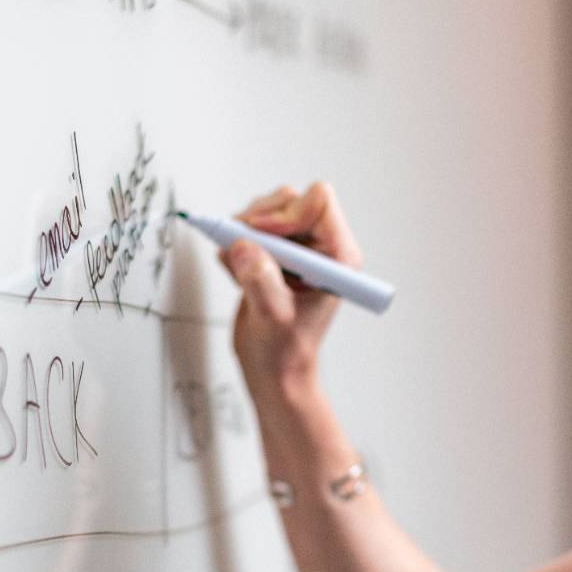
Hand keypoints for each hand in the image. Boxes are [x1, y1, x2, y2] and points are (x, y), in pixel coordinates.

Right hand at [218, 181, 364, 398]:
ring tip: (238, 267)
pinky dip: (234, 245)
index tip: (262, 239)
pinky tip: (236, 273)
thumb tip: (243, 246)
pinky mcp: (274, 254)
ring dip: (244, 233)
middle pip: (289, 200)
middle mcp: (320, 247)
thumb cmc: (286, 352)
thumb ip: (261, 281)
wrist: (274, 370)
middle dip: (259, 221)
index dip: (285, 215)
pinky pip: (249, 228)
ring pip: (267, 210)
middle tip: (242, 248)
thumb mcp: (273, 318)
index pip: (318, 202)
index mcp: (337, 256)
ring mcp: (296, 249)